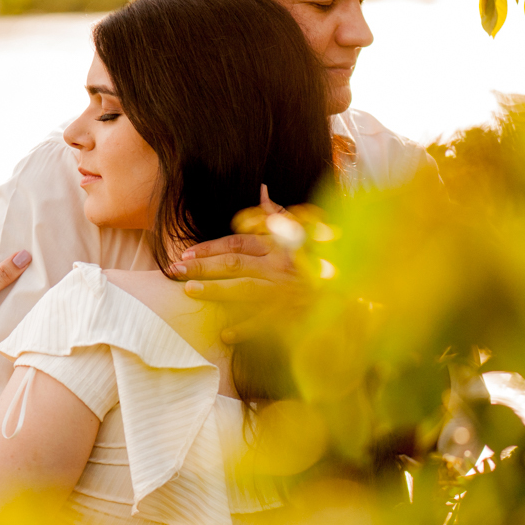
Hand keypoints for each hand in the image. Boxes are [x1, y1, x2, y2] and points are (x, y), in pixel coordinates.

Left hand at [166, 186, 306, 343]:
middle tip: (175, 270)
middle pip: (235, 262)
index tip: (185, 253)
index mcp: (277, 245)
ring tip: (191, 291)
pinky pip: (267, 322)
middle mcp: (279, 265)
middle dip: (203, 265)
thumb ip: (277, 215)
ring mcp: (285, 290)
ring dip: (217, 290)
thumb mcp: (302, 233)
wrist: (349, 291)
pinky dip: (246, 328)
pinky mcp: (294, 313)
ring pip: (246, 288)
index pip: (237, 242)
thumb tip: (261, 189)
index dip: (210, 247)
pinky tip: (225, 334)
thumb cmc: (319, 261)